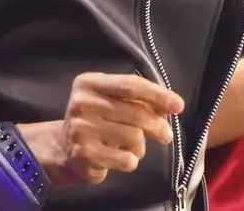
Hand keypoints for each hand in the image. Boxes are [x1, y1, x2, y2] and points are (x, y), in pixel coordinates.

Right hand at [16, 72, 184, 187]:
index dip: (158, 95)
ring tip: (134, 147)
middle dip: (158, 125)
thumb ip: (139, 100)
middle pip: (136, 113)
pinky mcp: (84, 154)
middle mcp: (82, 103)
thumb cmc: (97, 120)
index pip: (131, 85)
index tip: (178, 105)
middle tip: (166, 135)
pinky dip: (131, 161)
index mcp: (90, 82)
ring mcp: (81, 129)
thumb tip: (171, 106)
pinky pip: (125, 159)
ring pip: (134, 137)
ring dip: (141, 146)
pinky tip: (121, 158)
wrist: (65, 148)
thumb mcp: (113, 101)